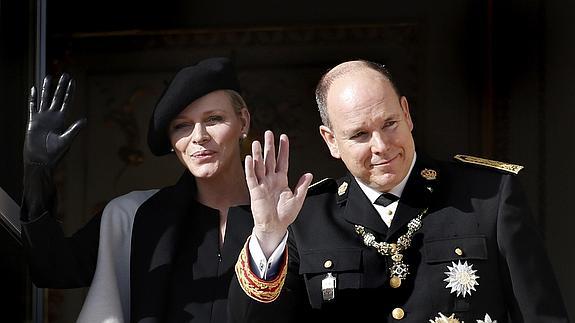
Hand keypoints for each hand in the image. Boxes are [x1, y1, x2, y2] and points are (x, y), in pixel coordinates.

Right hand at [23, 74, 85, 166]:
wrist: (40, 160)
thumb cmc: (55, 153)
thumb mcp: (67, 140)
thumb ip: (75, 129)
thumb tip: (86, 119)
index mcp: (62, 119)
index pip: (67, 101)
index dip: (70, 91)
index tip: (73, 81)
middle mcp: (53, 116)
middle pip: (57, 96)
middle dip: (61, 86)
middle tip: (64, 74)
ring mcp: (42, 118)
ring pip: (45, 99)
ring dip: (47, 88)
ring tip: (49, 77)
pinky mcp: (32, 121)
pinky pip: (32, 106)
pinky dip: (33, 98)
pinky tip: (34, 89)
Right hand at [245, 130, 312, 256]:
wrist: (275, 227)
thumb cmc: (285, 215)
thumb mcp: (298, 199)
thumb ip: (302, 186)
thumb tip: (309, 174)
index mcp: (281, 180)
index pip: (282, 161)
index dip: (283, 149)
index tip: (283, 137)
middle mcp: (271, 179)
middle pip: (269, 159)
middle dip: (270, 146)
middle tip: (269, 133)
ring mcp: (262, 184)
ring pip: (259, 166)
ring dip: (258, 154)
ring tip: (258, 142)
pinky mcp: (255, 191)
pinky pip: (252, 177)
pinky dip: (250, 168)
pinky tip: (249, 158)